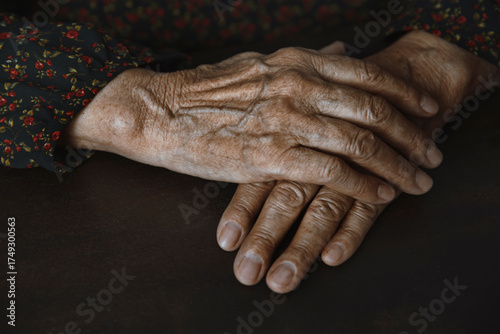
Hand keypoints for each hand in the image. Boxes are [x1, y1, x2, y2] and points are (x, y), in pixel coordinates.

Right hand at [218, 31, 498, 292]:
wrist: (162, 111)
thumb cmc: (209, 90)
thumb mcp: (260, 63)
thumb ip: (305, 60)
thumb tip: (341, 51)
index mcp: (298, 63)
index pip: (368, 75)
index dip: (405, 93)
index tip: (427, 109)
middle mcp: (299, 87)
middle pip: (374, 111)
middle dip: (411, 135)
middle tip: (432, 153)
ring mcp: (287, 121)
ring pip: (360, 143)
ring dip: (396, 165)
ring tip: (416, 181)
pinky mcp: (271, 157)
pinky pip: (332, 172)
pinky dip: (363, 185)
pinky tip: (380, 195)